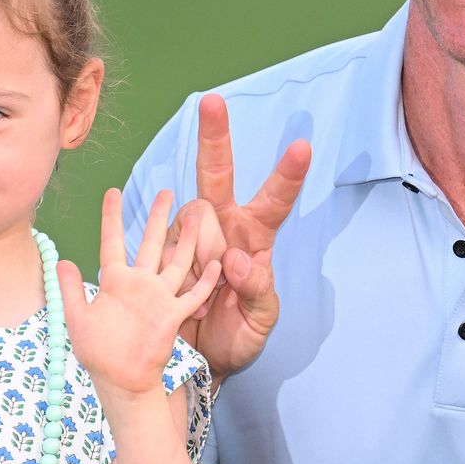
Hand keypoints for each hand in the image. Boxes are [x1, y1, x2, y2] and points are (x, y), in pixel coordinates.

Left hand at [60, 189, 222, 408]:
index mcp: (115, 281)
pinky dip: (205, 280)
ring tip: (197, 216)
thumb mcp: (77, 319)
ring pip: (177, 260)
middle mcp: (140, 284)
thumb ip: (72, 290)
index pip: (112, 241)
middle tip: (167, 192)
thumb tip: (62, 261)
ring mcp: (159, 297)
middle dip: (158, 217)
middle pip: (151, 242)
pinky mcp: (174, 314)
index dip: (112, 217)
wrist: (122, 380)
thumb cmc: (98, 353)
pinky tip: (217, 262)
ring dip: (187, 239)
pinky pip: (194, 294)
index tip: (113, 191)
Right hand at [167, 94, 309, 379]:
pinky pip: (164, 244)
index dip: (287, 175)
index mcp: (255, 240)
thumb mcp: (260, 321)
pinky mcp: (162, 252)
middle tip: (211, 101)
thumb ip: (256, 292)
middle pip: (217, 175)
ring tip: (211, 293)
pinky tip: (186, 288)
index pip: (275, 201)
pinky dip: (176, 264)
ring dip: (201, 253)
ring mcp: (189, 237)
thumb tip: (238, 261)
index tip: (302, 146)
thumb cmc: (238, 335)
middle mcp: (222, 228)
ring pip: (190, 218)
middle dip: (215, 137)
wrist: (199, 362)